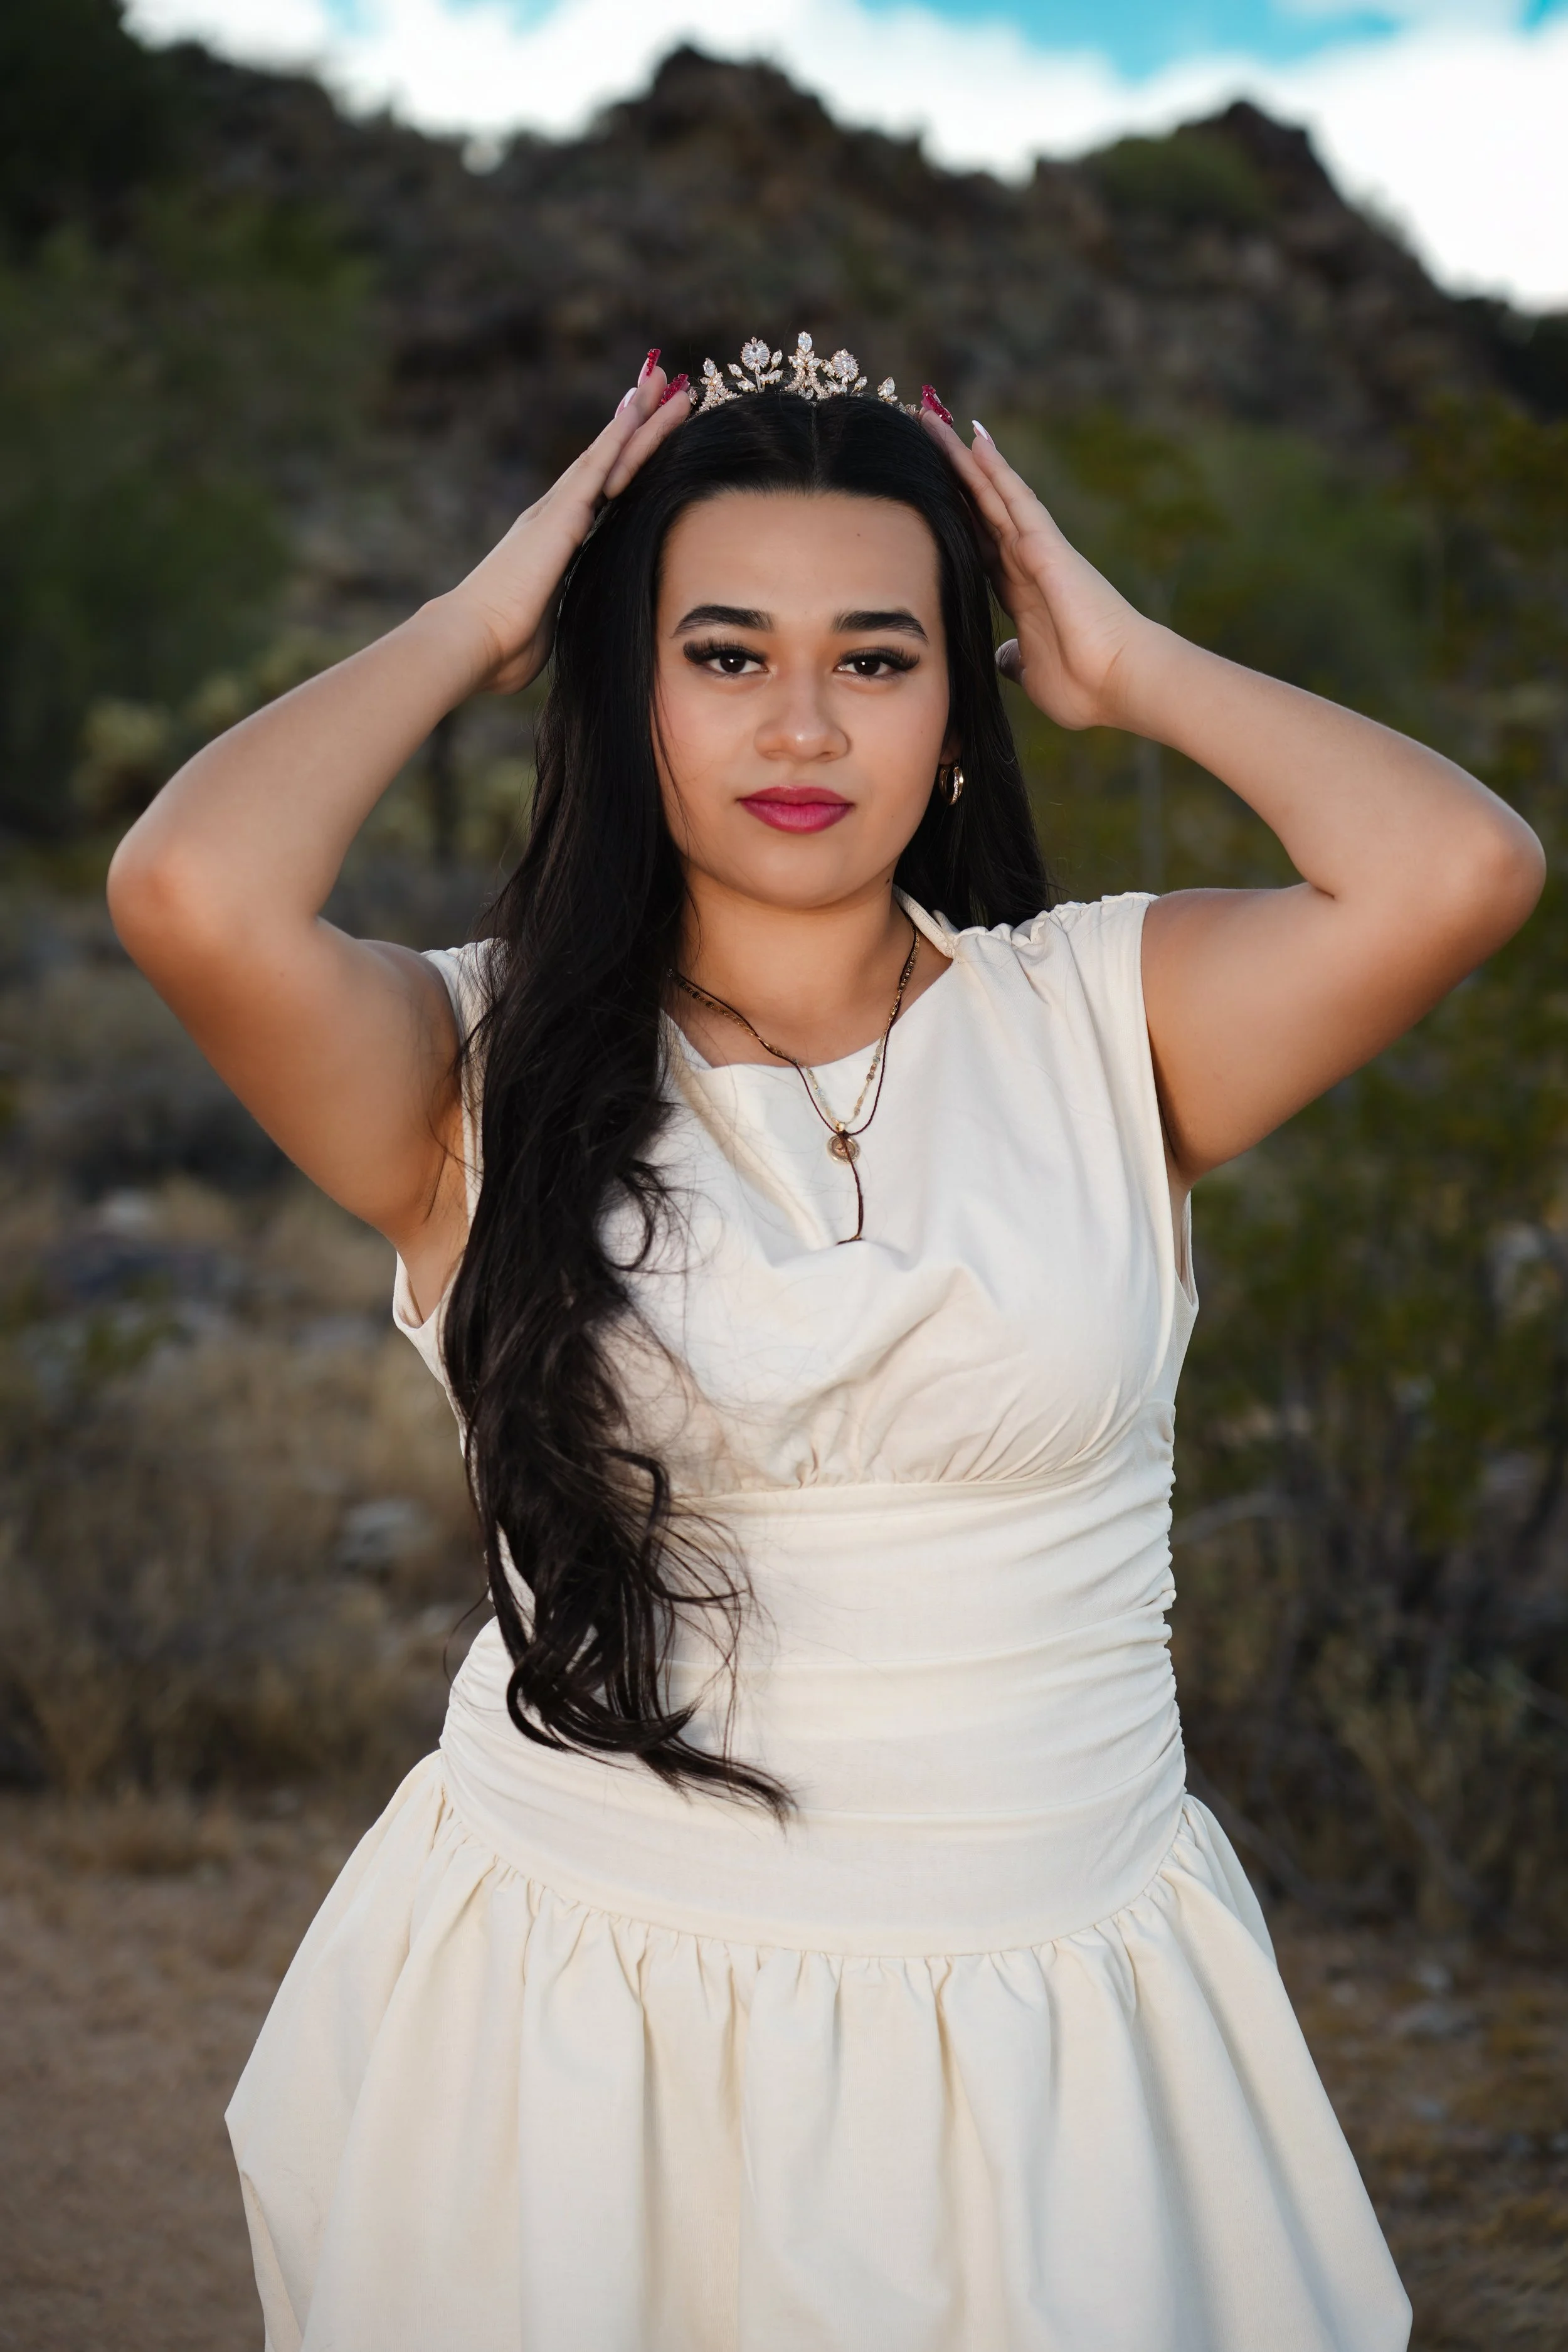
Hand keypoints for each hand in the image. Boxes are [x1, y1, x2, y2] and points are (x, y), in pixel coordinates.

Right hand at [441, 355, 692, 695]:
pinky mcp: (561, 517)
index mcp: (554, 546)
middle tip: (663, 386)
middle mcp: (554, 518)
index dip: (623, 464)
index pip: (599, 496)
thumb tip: (570, 633)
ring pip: (608, 453)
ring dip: (639, 417)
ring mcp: (556, 512)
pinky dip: (621, 434)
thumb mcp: (546, 628)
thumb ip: (562, 616)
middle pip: (606, 462)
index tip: (645, 436)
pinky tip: (641, 406)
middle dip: (636, 425)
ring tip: (665, 380)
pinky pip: (599, 466)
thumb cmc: (502, 649)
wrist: (472, 642)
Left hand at [918, 409, 1155, 731]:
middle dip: (949, 476)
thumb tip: (1003, 657)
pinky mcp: (1047, 546)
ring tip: (930, 419)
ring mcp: (1037, 551)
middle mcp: (1025, 564)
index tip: (921, 497)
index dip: (950, 520)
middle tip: (916, 437)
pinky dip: (995, 468)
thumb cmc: (1086, 688)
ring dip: (962, 458)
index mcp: (1019, 594)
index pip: (976, 546)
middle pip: (978, 509)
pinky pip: (1015, 498)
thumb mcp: (1032, 674)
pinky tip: (973, 437)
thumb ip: (1015, 659)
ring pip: (991, 493)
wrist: (1121, 684)